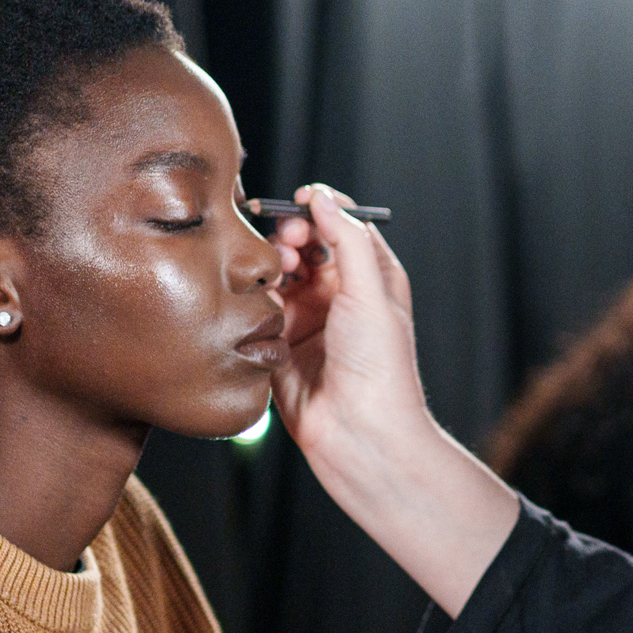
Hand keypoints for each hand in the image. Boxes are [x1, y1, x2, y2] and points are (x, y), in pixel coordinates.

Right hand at [267, 185, 519, 615]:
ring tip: (272, 275)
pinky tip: (255, 303)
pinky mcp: (278, 348)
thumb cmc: (380, 367)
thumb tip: (323, 195)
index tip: (298, 203)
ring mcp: (306, 322)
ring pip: (275, 276)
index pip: (339, 226)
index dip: (318, 211)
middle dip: (288, 237)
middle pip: (302, 247)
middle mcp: (338, 298)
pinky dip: (252, 300)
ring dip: (269, 268)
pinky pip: (256, 311)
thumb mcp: (370, 292)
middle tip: (283, 245)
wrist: (362, 437)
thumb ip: (346, 238)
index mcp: (371, 279)